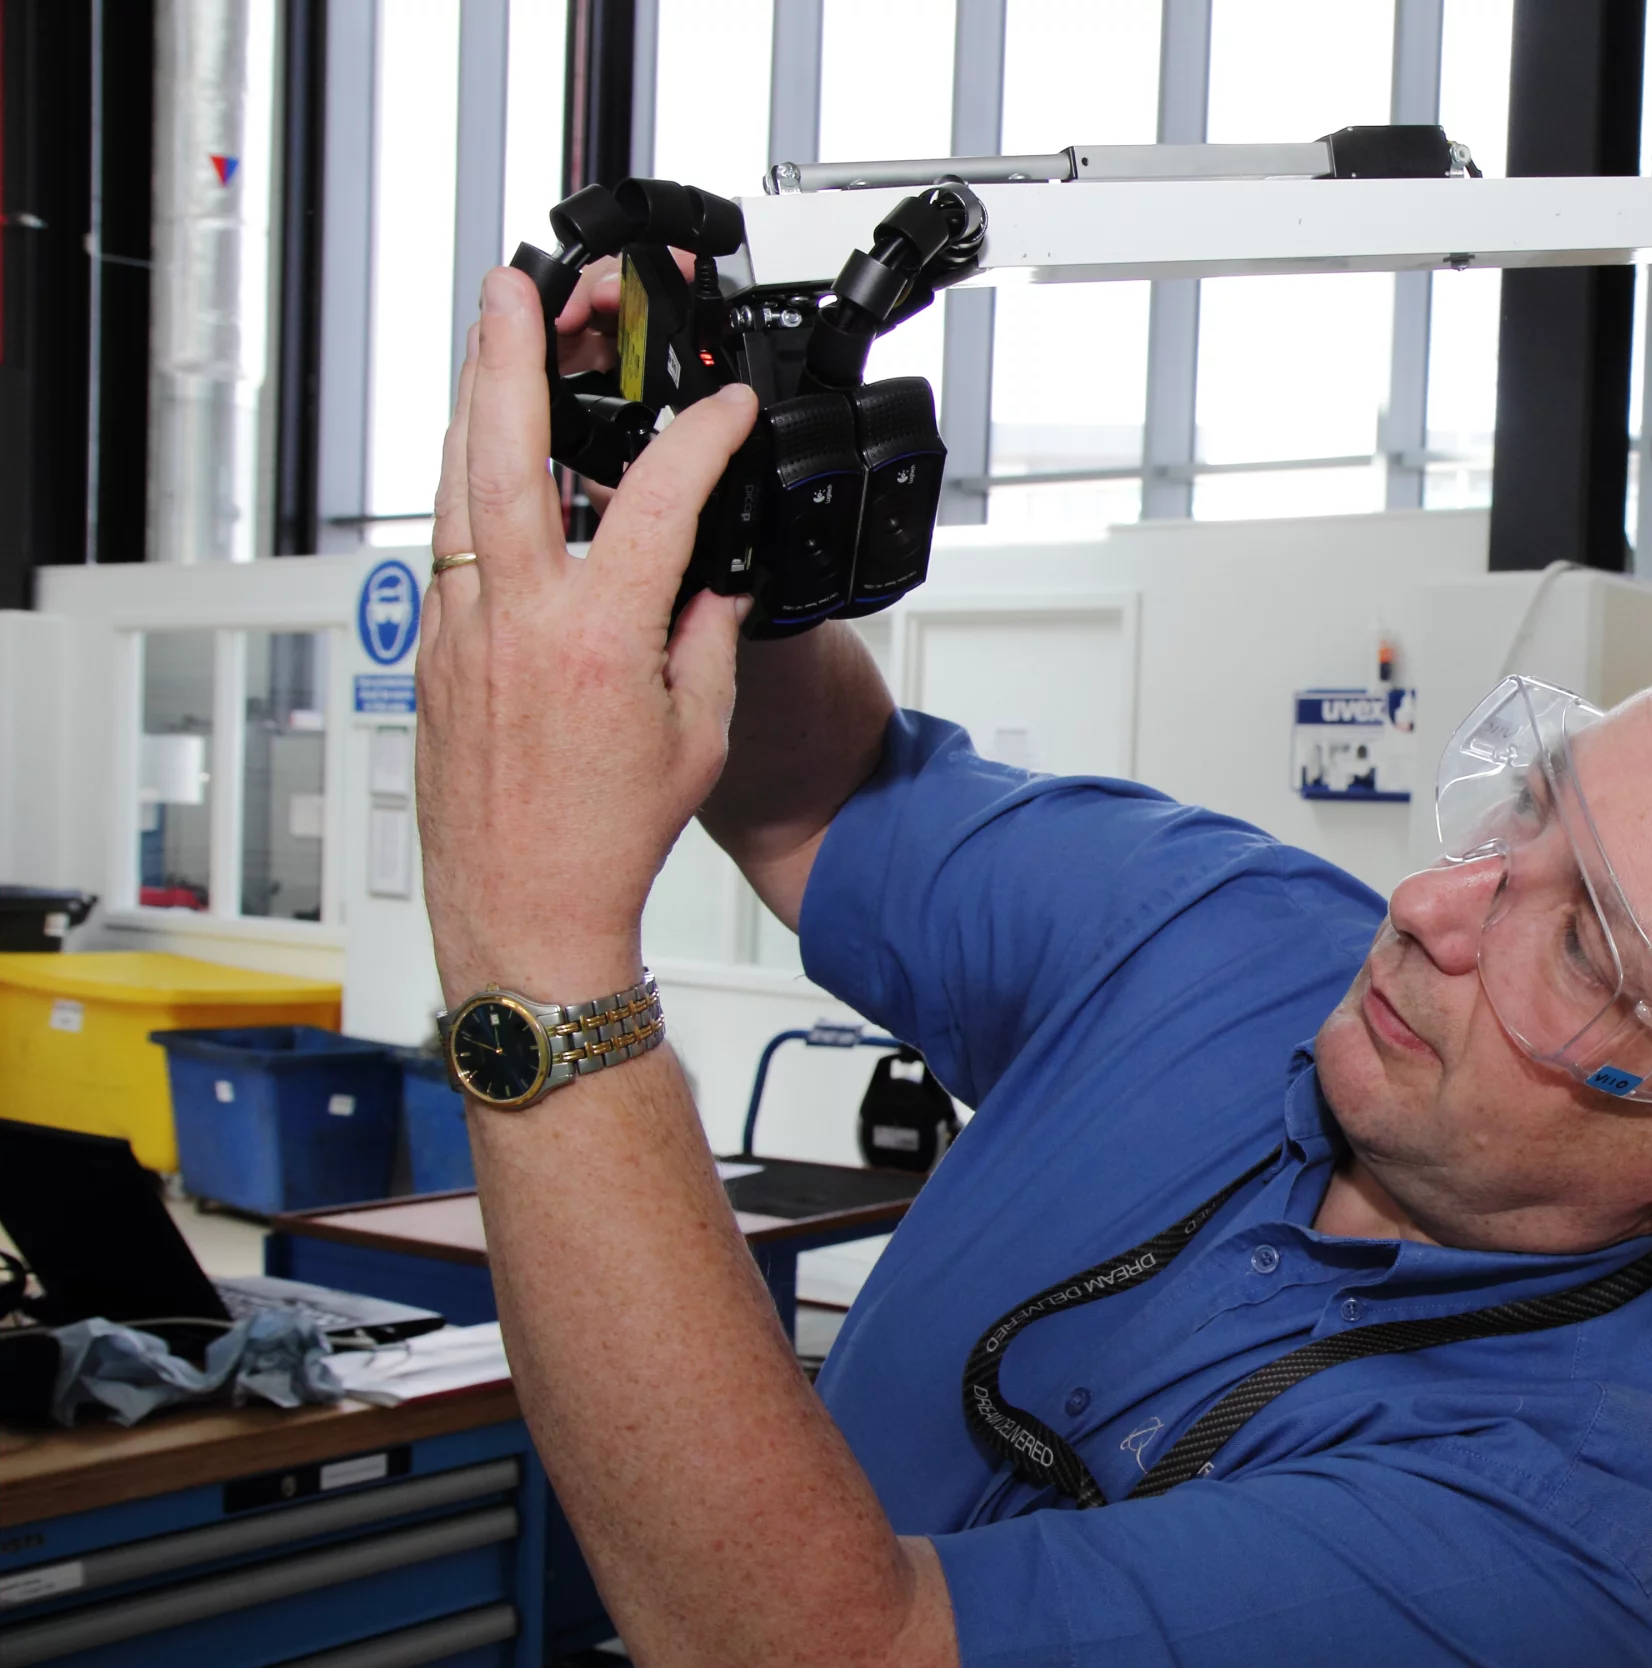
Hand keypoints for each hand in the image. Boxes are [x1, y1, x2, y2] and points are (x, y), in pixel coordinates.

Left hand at [417, 265, 758, 1006]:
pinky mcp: (435, 653)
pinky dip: (471, 488)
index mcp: (599, 636)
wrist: (525, 904)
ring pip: (457, 486)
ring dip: (477, 405)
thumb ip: (705, 638)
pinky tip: (487, 470)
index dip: (703, 437)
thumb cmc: (607, 838)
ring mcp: (462, 631)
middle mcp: (517, 620)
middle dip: (509, 353)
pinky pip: (451, 544)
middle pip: (503, 447)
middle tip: (514, 289)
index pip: (661, 498)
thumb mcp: (697, 733)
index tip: (727, 411)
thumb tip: (709, 583)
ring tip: (493, 347)